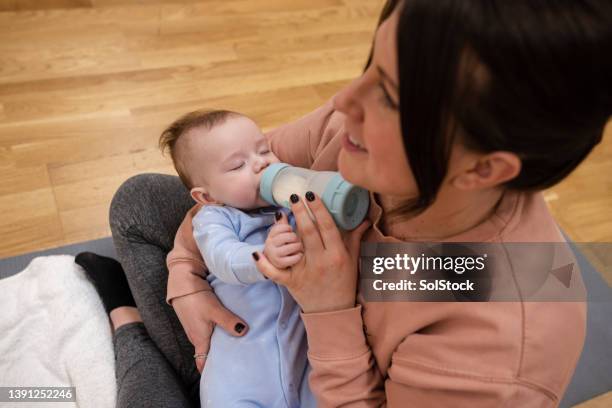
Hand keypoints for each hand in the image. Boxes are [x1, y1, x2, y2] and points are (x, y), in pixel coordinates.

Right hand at [171, 290, 247, 372]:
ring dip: (217, 345)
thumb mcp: (215, 311)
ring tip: (234, 347)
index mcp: (199, 339)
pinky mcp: (197, 318)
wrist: (182, 283)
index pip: (202, 362)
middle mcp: (196, 336)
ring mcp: (195, 327)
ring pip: (207, 341)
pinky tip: (226, 330)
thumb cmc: (196, 299)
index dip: (209, 371)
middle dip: (218, 359)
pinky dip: (216, 334)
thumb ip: (229, 322)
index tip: (220, 377)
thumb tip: (243, 332)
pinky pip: (207, 331)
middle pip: (206, 353)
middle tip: (233, 362)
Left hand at [253, 192, 370, 313]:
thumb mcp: (352, 260)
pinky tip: (256, 251)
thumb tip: (364, 219)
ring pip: (291, 248)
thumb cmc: (344, 283)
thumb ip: (355, 238)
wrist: (333, 312)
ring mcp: (304, 272)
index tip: (311, 194)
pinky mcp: (291, 283)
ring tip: (280, 215)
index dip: (318, 209)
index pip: (327, 227)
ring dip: (282, 231)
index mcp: (336, 254)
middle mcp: (320, 262)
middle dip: (300, 212)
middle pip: (308, 232)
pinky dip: (264, 264)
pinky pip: (275, 273)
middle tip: (294, 196)